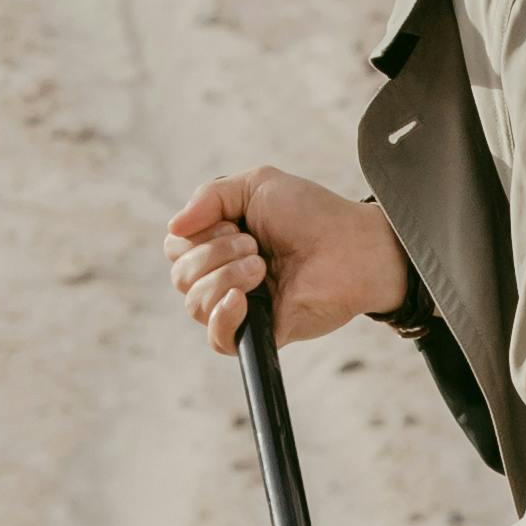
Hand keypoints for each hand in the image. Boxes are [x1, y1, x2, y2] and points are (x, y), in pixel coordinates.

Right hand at [168, 168, 410, 355]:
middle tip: (254, 244)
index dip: (196, 235)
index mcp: (220, 243)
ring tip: (262, 266)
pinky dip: (222, 316)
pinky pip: (218, 339)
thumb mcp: (255, 185)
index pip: (176, 248)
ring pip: (194, 304)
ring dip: (224, 277)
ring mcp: (242, 306)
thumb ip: (209, 197)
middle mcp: (225, 276)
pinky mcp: (260, 333)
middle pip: (180, 276)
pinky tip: (242, 298)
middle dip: (213, 254)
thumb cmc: (311, 214)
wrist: (353, 245)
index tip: (234, 223)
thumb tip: (173, 227)